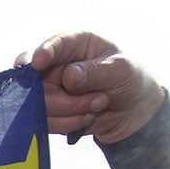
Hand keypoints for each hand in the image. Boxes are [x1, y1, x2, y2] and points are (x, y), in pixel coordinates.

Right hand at [21, 32, 165, 143]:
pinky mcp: (47, 110)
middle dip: (64, 98)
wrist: (131, 109)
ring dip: (70, 112)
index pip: (55, 45)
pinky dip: (66, 124)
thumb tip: (69, 77)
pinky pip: (44, 122)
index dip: (44, 53)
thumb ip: (95, 72)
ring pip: (39, 105)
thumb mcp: (121, 70)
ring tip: (99, 105)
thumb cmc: (128, 78)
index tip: (39, 62)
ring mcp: (48, 88)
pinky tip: (87, 117)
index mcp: (76, 44)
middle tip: (99, 100)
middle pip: (38, 81)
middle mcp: (56, 64)